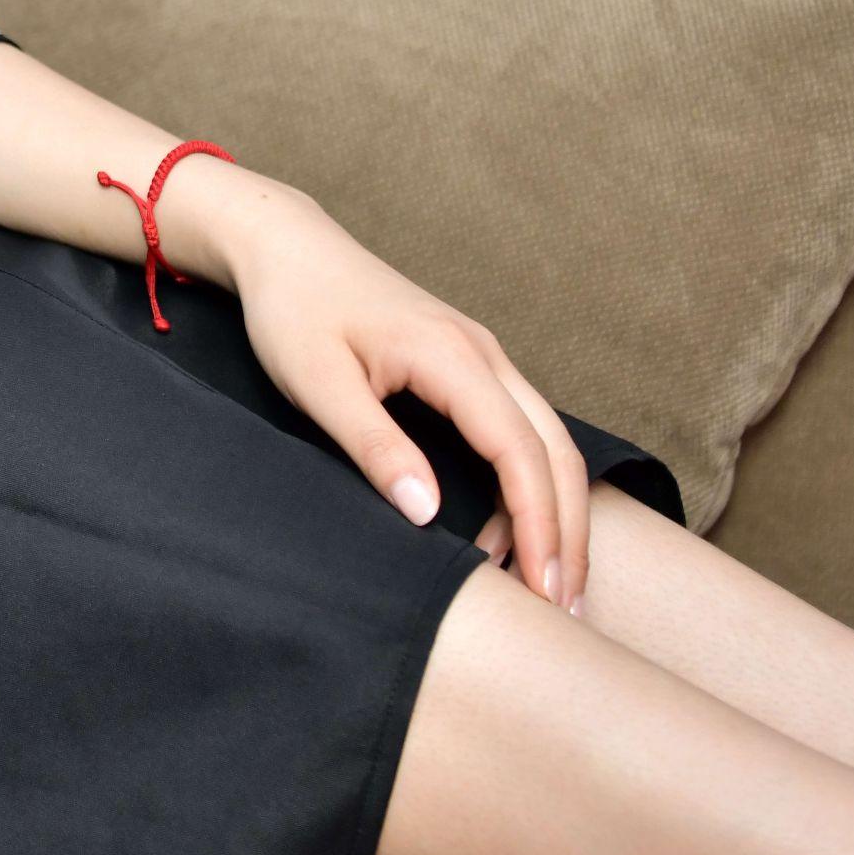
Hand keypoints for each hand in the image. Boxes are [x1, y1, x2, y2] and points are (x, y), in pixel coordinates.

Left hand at [213, 192, 589, 615]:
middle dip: (569, 531)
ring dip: (557, 510)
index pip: (519, 450)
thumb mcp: (318, 381)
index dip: (538, 523)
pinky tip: (514, 531)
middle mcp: (483, 353)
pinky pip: (520, 429)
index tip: (543, 589)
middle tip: (567, 610)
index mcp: (452, 356)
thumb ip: (373, 445)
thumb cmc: (294, 308)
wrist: (284, 245)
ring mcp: (481, 356)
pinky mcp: (467, 365)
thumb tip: (425, 514)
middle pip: (556, 450)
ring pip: (547, 440)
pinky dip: (532, 483)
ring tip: (553, 584)